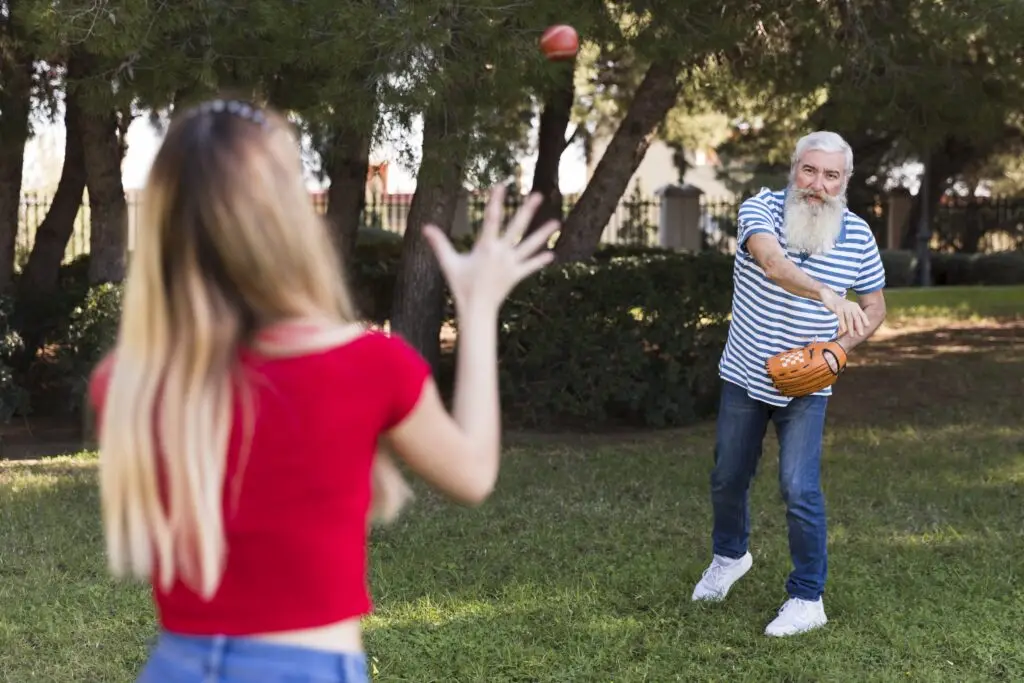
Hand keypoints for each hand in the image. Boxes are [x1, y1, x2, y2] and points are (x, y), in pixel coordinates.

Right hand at [422, 186, 558, 311]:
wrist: (476, 310)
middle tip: (538, 195)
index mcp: (486, 247)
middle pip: (517, 227)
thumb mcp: (448, 263)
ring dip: (543, 234)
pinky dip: (540, 261)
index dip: (496, 200)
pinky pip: (530, 266)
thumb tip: (425, 227)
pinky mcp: (516, 275)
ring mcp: (511, 264)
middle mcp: (501, 253)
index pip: (492, 218)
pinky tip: (551, 254)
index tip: (501, 185)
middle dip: (527, 210)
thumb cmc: (461, 285)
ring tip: (557, 222)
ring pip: (530, 245)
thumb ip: (438, 244)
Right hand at [820, 288, 868, 337]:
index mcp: (855, 306)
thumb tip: (856, 325)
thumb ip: (852, 314)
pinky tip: (843, 330)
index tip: (868, 326)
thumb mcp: (848, 308)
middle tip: (861, 334)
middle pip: (856, 318)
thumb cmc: (839, 304)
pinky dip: (842, 324)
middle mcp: (851, 306)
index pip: (862, 314)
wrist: (829, 296)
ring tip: (852, 335)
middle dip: (859, 327)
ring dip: (851, 328)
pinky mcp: (837, 308)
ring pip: (849, 319)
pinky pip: (841, 317)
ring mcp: (844, 307)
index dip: (865, 320)